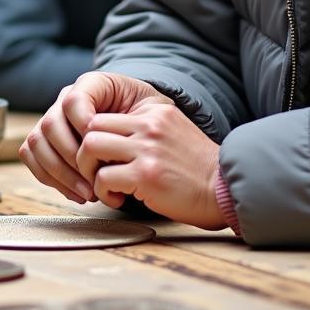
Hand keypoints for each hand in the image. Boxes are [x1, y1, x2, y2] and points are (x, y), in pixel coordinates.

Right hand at [19, 71, 172, 203]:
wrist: (142, 128)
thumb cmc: (149, 120)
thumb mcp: (154, 110)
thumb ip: (139, 114)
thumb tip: (109, 136)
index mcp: (92, 85)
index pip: (73, 100)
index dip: (83, 125)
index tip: (104, 148)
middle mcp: (66, 99)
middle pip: (50, 124)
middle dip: (71, 157)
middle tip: (94, 182)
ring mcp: (52, 118)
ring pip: (37, 142)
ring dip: (60, 173)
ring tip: (87, 194)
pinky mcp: (44, 140)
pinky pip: (31, 156)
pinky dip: (50, 178)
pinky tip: (75, 193)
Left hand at [77, 105, 226, 228]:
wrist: (223, 189)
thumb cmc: (195, 168)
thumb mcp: (170, 132)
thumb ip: (142, 129)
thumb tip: (106, 136)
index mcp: (154, 111)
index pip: (104, 114)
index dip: (95, 137)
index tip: (101, 158)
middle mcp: (149, 124)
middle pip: (92, 127)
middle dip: (85, 153)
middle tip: (95, 172)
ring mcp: (147, 148)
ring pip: (91, 148)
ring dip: (90, 170)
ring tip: (105, 185)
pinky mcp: (146, 174)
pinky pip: (103, 178)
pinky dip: (104, 192)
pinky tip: (118, 199)